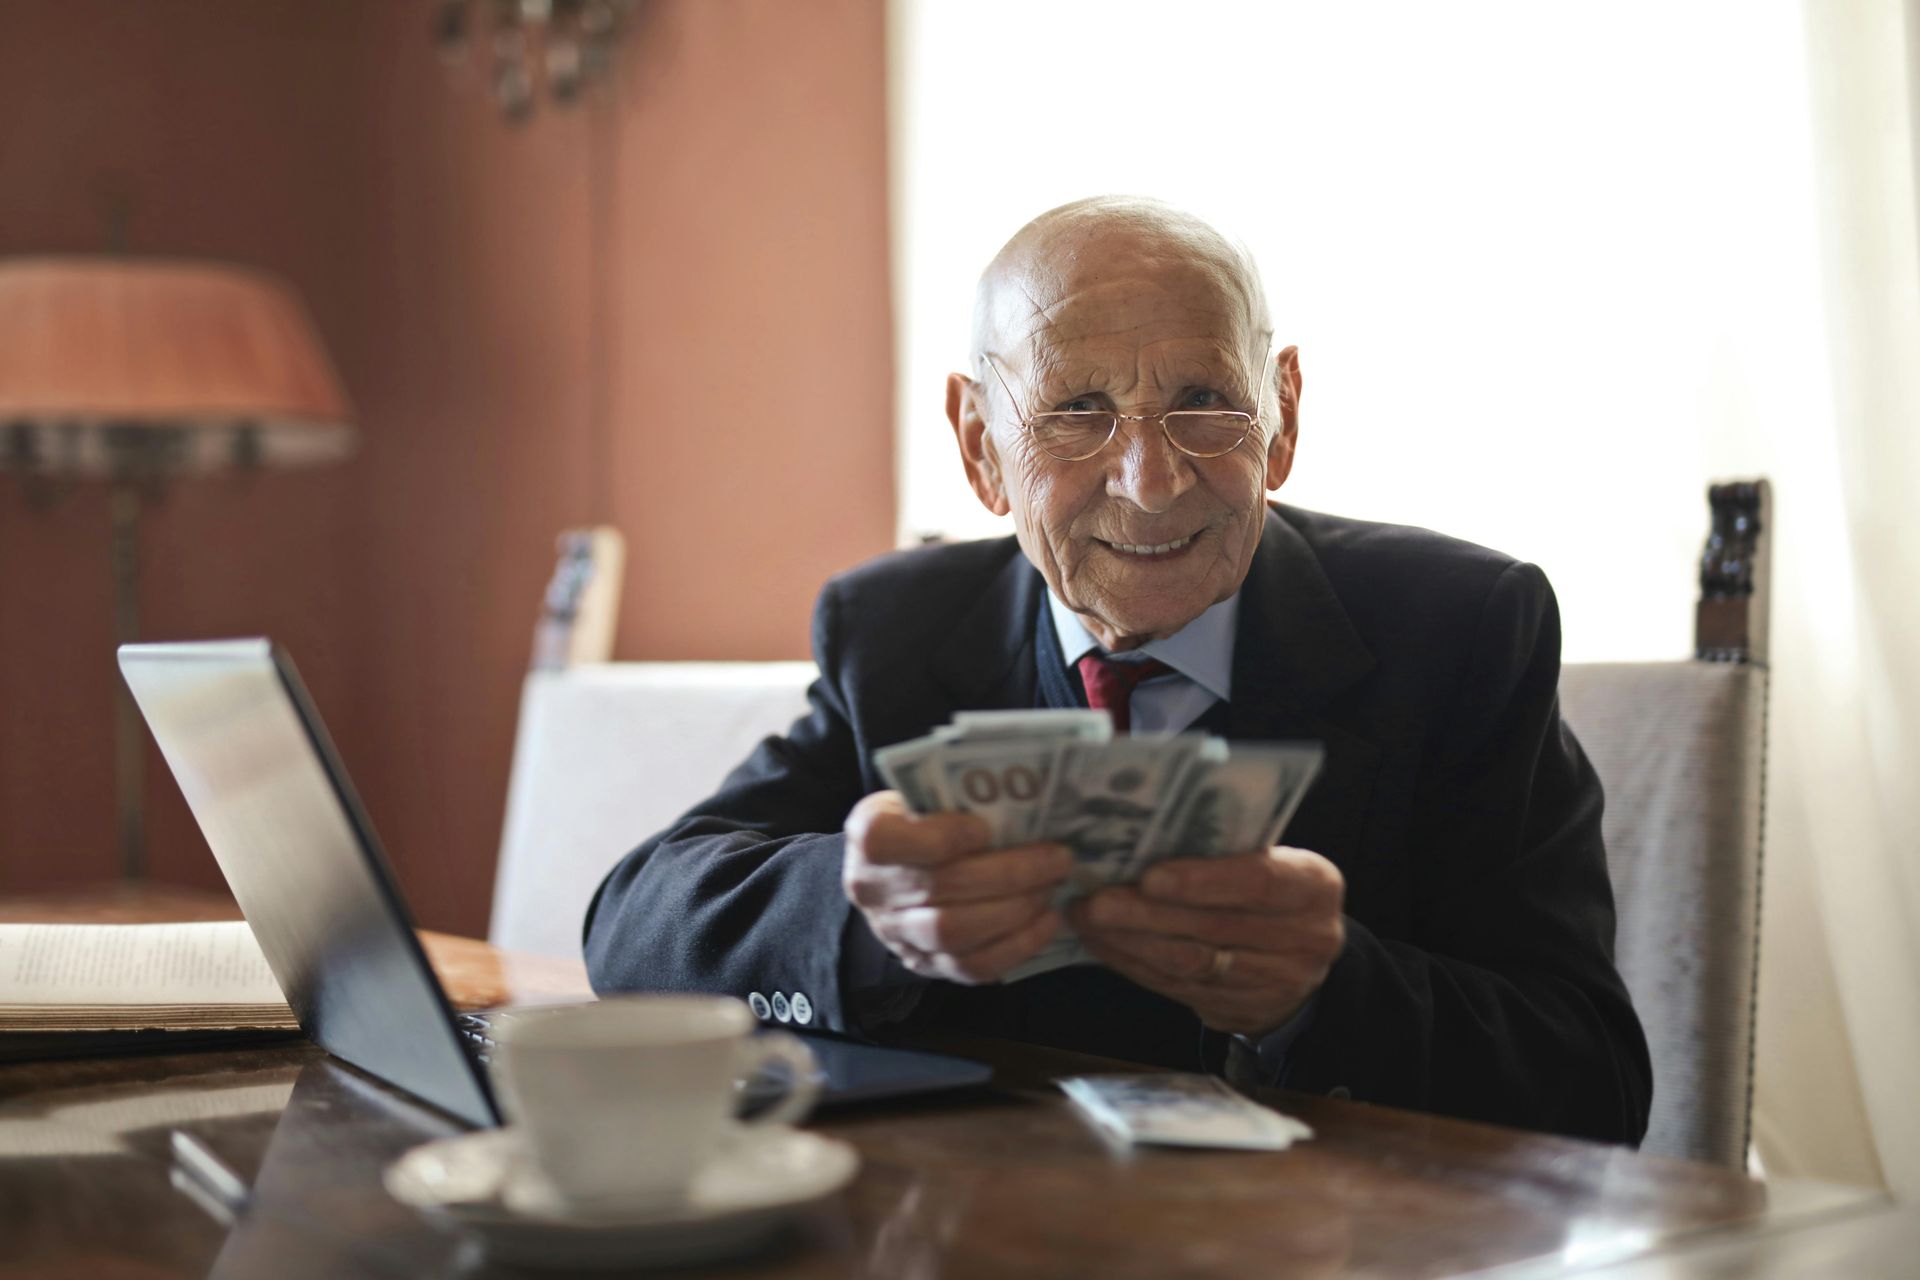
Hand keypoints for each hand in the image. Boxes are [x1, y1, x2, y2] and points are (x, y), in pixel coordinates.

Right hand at [842, 791, 1072, 983]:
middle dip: (1008, 873)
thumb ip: (955, 795)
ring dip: (1015, 910)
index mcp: (868, 836)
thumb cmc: (920, 822)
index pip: (887, 840)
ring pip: (955, 933)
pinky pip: (972, 967)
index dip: (941, 836)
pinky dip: (1017, 945)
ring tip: (1052, 886)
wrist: (893, 874)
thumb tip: (1022, 793)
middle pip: (939, 887)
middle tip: (1056, 857)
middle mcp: (872, 890)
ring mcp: (897, 934)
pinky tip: (1048, 920)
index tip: (987, 828)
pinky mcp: (926, 965)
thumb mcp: (921, 795)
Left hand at [1066, 845, 1344, 1036]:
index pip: (1258, 881)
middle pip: (1214, 927)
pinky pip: (1178, 988)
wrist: (1301, 958)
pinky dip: (1134, 965)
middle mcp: (1305, 938)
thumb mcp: (1271, 861)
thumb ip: (1226, 851)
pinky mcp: (1243, 1012)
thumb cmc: (1271, 890)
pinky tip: (1104, 945)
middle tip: (1095, 900)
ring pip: (1191, 964)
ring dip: (1130, 942)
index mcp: (1314, 886)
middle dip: (1145, 914)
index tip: (1149, 876)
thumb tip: (1142, 836)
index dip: (1202, 880)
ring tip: (1087, 920)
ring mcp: (1277, 983)